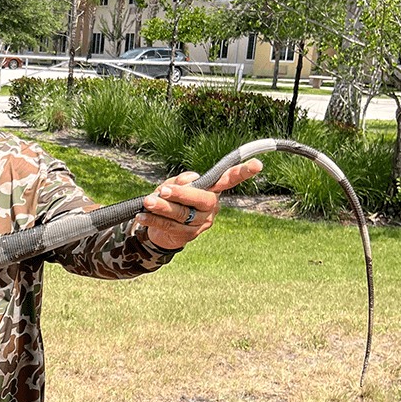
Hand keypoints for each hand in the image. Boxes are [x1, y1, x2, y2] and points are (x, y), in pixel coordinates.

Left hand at [136, 159, 262, 248]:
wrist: (162, 230)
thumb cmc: (171, 200)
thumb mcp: (175, 186)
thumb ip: (181, 181)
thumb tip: (188, 180)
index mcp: (212, 190)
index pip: (229, 179)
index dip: (243, 172)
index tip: (258, 165)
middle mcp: (210, 207)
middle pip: (202, 200)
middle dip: (183, 194)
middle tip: (165, 190)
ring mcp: (200, 224)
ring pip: (182, 214)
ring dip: (162, 208)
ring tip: (148, 202)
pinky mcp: (187, 236)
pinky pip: (169, 226)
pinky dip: (153, 220)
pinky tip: (142, 215)